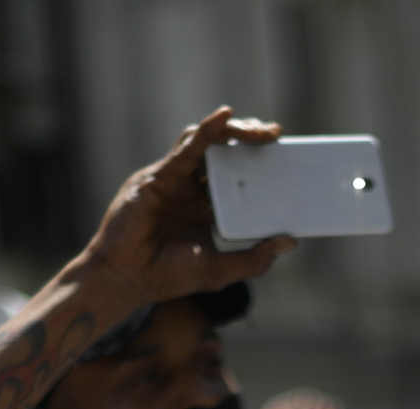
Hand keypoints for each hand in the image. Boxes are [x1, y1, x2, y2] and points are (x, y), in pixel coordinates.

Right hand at [84, 108, 295, 309]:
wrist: (128, 279)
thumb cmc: (169, 276)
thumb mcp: (222, 270)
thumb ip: (256, 259)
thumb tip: (291, 241)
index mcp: (206, 206)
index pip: (236, 173)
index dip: (257, 161)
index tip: (285, 153)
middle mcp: (190, 187)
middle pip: (222, 150)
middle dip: (249, 136)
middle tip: (276, 135)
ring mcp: (174, 179)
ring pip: (204, 140)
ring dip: (232, 130)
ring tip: (258, 130)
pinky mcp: (158, 176)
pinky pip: (186, 147)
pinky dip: (206, 131)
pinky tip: (223, 117)